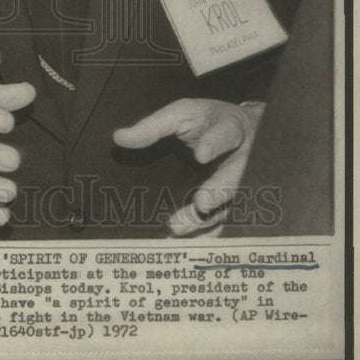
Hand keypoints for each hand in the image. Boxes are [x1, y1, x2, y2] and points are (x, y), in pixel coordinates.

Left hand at [113, 98, 264, 236]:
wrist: (240, 130)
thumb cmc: (205, 120)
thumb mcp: (181, 114)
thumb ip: (154, 126)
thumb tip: (119, 138)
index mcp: (228, 129)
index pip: (225, 134)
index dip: (214, 144)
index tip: (201, 155)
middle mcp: (240, 159)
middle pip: (234, 177)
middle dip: (219, 191)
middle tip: (201, 204)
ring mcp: (238, 185)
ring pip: (228, 205)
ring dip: (205, 219)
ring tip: (179, 228)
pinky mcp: (230, 205)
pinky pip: (220, 223)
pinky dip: (204, 235)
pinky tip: (184, 245)